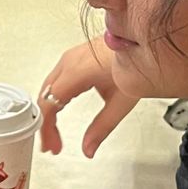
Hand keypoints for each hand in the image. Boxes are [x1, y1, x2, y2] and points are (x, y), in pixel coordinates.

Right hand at [37, 38, 138, 155]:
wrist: (142, 40)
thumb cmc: (134, 60)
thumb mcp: (121, 101)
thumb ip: (102, 128)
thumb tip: (88, 148)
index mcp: (77, 72)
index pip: (50, 104)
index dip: (47, 128)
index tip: (52, 145)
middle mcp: (69, 62)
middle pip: (45, 97)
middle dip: (45, 124)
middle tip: (52, 145)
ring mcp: (70, 58)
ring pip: (48, 89)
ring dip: (48, 113)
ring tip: (54, 133)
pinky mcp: (74, 58)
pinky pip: (55, 81)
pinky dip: (54, 100)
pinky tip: (59, 112)